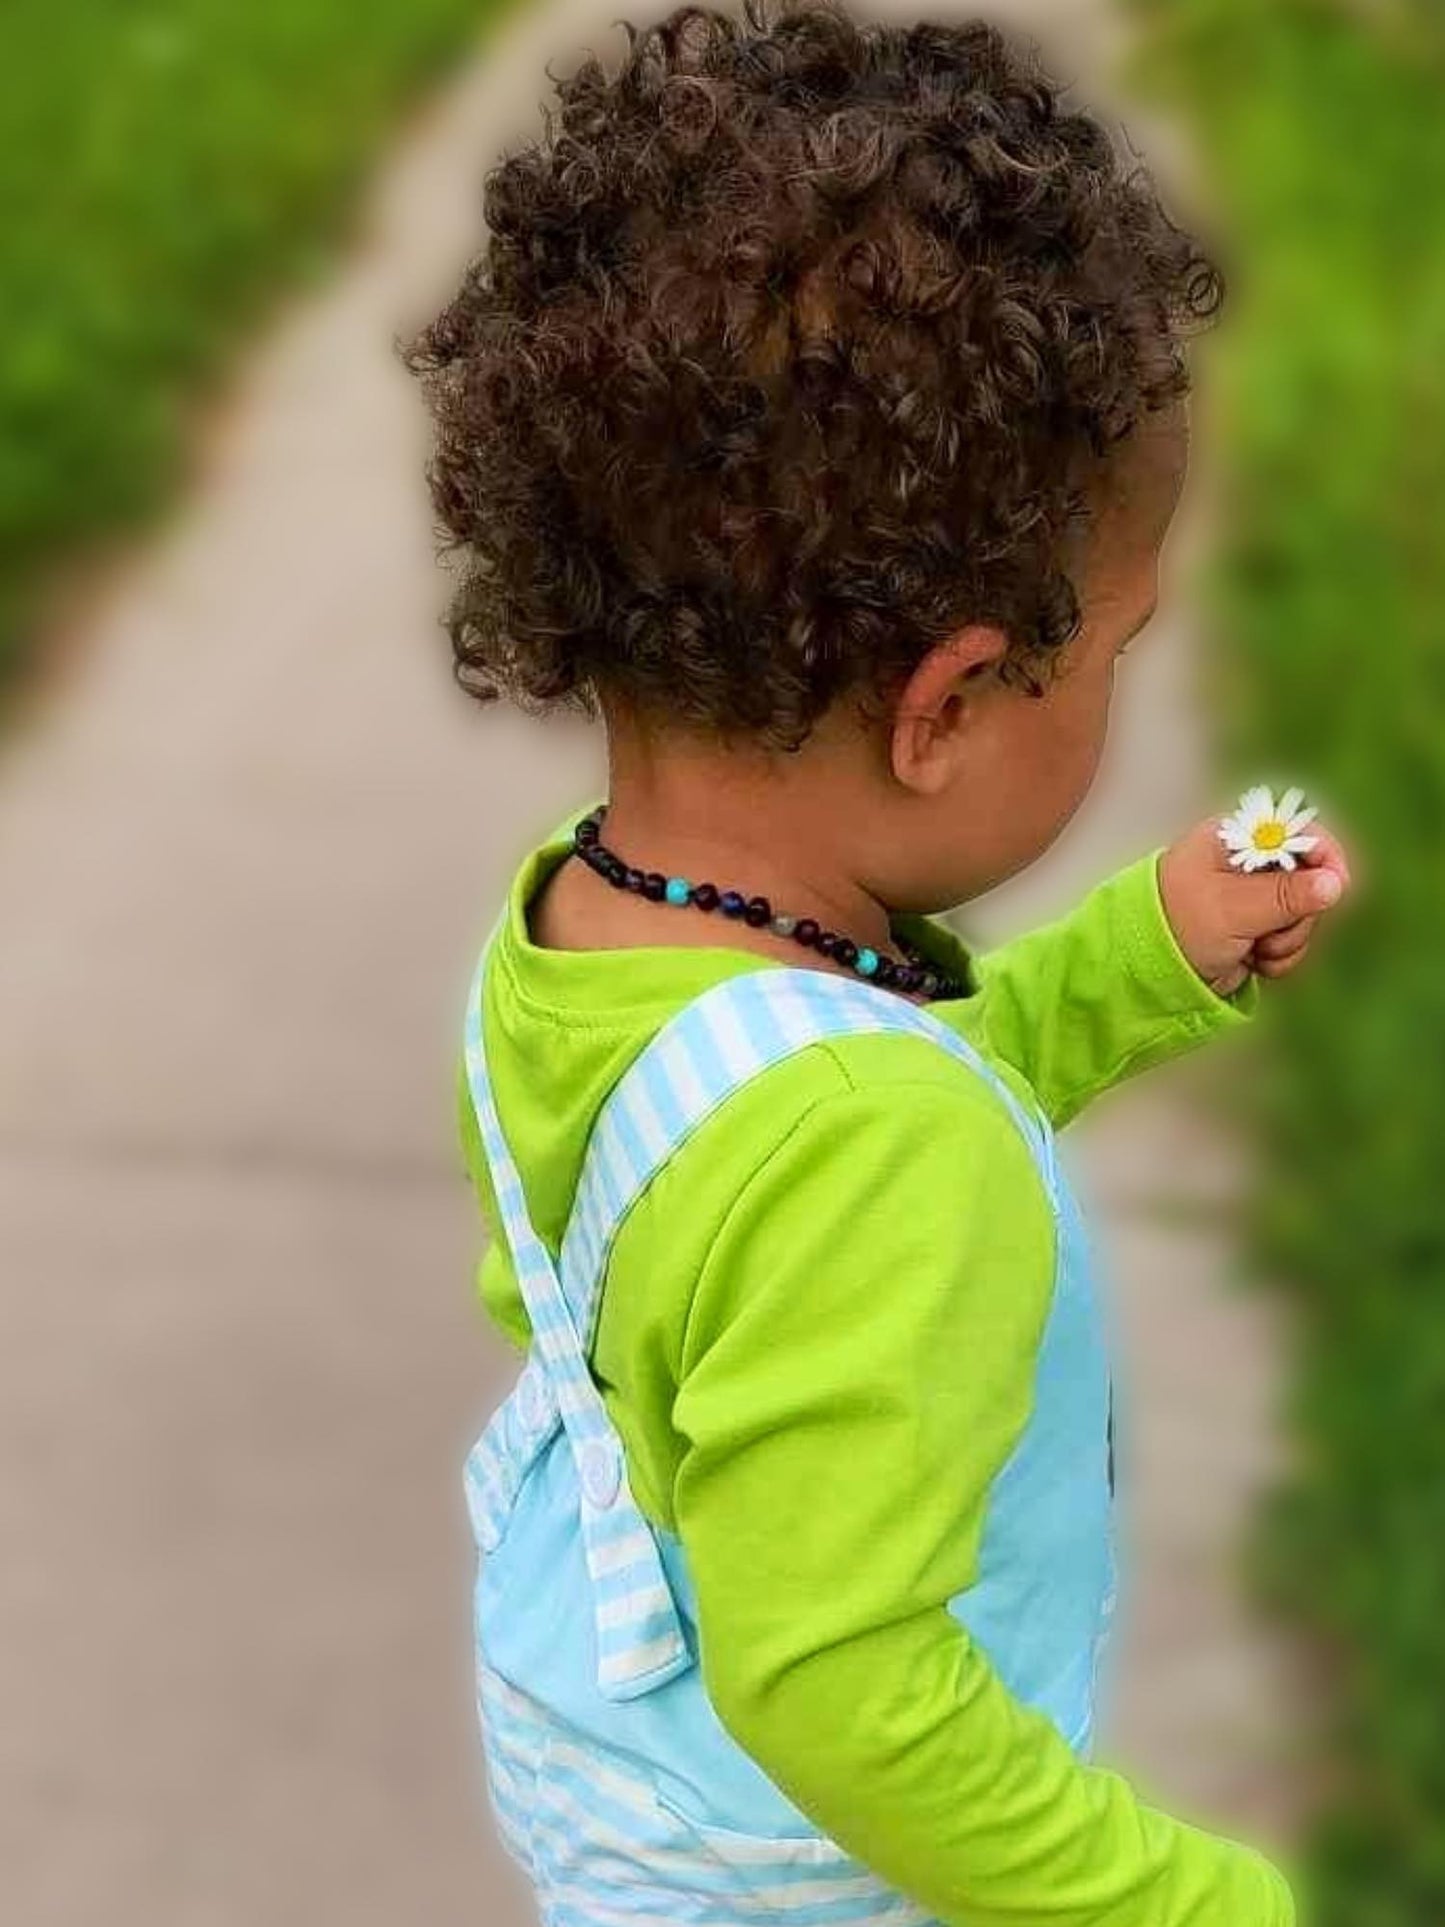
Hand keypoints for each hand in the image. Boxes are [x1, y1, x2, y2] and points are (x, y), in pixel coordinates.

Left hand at [1159, 813, 1351, 998]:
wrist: (1144, 971)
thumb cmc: (1174, 926)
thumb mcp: (1231, 908)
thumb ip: (1285, 895)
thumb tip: (1335, 882)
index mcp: (1235, 840)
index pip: (1298, 832)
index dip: (1325, 857)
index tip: (1337, 884)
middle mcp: (1248, 863)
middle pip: (1310, 879)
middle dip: (1298, 913)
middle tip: (1270, 931)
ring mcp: (1254, 898)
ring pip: (1304, 915)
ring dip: (1287, 940)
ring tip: (1253, 949)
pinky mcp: (1256, 930)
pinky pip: (1291, 940)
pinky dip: (1279, 956)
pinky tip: (1254, 961)